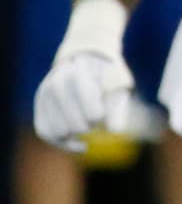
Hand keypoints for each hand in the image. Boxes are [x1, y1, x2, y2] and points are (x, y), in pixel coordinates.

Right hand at [33, 0, 134, 151]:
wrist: (87, 58)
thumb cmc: (108, 75)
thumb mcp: (119, 85)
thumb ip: (118, 106)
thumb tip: (114, 132)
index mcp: (79, 74)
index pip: (92, 113)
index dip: (100, 118)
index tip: (104, 112)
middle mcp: (56, 83)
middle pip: (76, 126)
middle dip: (89, 127)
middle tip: (96, 116)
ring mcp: (44, 95)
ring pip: (58, 132)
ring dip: (75, 135)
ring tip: (88, 125)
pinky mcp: (39, 107)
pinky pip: (45, 133)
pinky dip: (62, 143)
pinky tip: (80, 144)